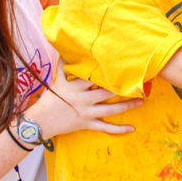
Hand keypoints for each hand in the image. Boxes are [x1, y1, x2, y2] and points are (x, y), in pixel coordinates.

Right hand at [27, 62, 142, 138]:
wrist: (40, 122)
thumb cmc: (49, 99)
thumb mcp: (56, 81)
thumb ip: (64, 67)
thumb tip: (66, 51)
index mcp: (75, 87)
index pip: (93, 77)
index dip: (107, 72)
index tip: (121, 66)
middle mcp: (83, 99)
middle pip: (106, 92)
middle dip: (122, 88)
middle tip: (138, 83)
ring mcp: (86, 113)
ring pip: (110, 110)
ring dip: (127, 106)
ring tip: (141, 101)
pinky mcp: (87, 124)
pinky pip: (105, 128)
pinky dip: (119, 129)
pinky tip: (131, 128)